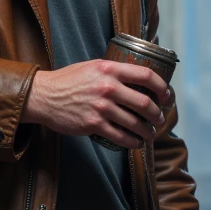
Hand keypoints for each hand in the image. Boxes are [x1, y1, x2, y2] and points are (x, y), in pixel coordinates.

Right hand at [22, 57, 171, 147]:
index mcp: (109, 69)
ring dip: (148, 131)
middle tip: (160, 119)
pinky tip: (137, 143)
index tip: (167, 96)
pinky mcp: (94, 124)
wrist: (43, 96)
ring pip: (135, 123)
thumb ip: (112, 71)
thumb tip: (134, 79)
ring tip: (150, 133)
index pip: (145, 75)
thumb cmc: (67, 80)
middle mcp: (108, 87)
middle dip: (157, 114)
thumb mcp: (91, 66)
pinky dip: (133, 142)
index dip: (162, 87)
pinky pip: (121, 136)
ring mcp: (102, 107)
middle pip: (145, 103)